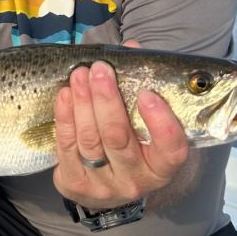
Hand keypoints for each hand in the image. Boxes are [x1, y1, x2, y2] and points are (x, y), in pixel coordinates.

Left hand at [52, 41, 189, 207]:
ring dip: (82, 103)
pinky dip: (65, 117)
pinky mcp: (75, 184)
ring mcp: (103, 185)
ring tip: (79, 75)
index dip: (160, 121)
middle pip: (119, 137)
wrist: (107, 186)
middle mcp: (135, 180)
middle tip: (99, 69)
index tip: (146, 93)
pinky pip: (67, 146)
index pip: (170, 148)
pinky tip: (65, 95)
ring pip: (90, 140)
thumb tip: (131, 48)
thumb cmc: (132, 142)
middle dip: (107, 99)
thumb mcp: (144, 121)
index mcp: (162, 165)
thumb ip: (141, 85)